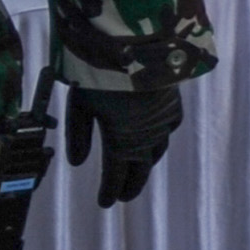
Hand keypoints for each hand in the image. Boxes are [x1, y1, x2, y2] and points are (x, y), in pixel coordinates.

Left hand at [65, 84, 183, 207]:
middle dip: (131, 184)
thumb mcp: (81, 105)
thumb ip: (78, 135)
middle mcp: (146, 137)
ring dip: (147, 163)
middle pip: (140, 170)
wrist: (138, 47)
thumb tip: (77, 162)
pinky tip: (159, 135)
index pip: (116, 176)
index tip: (105, 203)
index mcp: (122, 142)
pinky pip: (170, 127)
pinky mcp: (172, 104)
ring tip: (139, 170)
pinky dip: (162, 136)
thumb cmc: (101, 75)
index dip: (110, 191)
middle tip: (124, 196)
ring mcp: (162, 121)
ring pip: (157, 150)